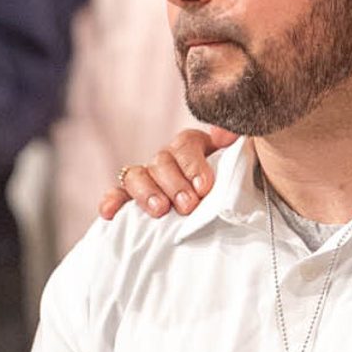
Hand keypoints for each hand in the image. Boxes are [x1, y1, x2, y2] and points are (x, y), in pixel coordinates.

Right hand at [99, 127, 233, 219]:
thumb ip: (234, 143)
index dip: (193, 164)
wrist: (234, 216)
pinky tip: (110, 213)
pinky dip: (112, 201)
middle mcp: (169, 159)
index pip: (185, 144)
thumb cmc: (236, 190)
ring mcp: (149, 178)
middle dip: (174, 184)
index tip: (204, 187)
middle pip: (161, 161)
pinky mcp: (133, 199)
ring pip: (137, 175)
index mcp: (194, 147)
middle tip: (188, 206)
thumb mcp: (241, 163)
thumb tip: (224, 135)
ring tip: (160, 211)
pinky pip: (118, 195)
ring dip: (146, 192)